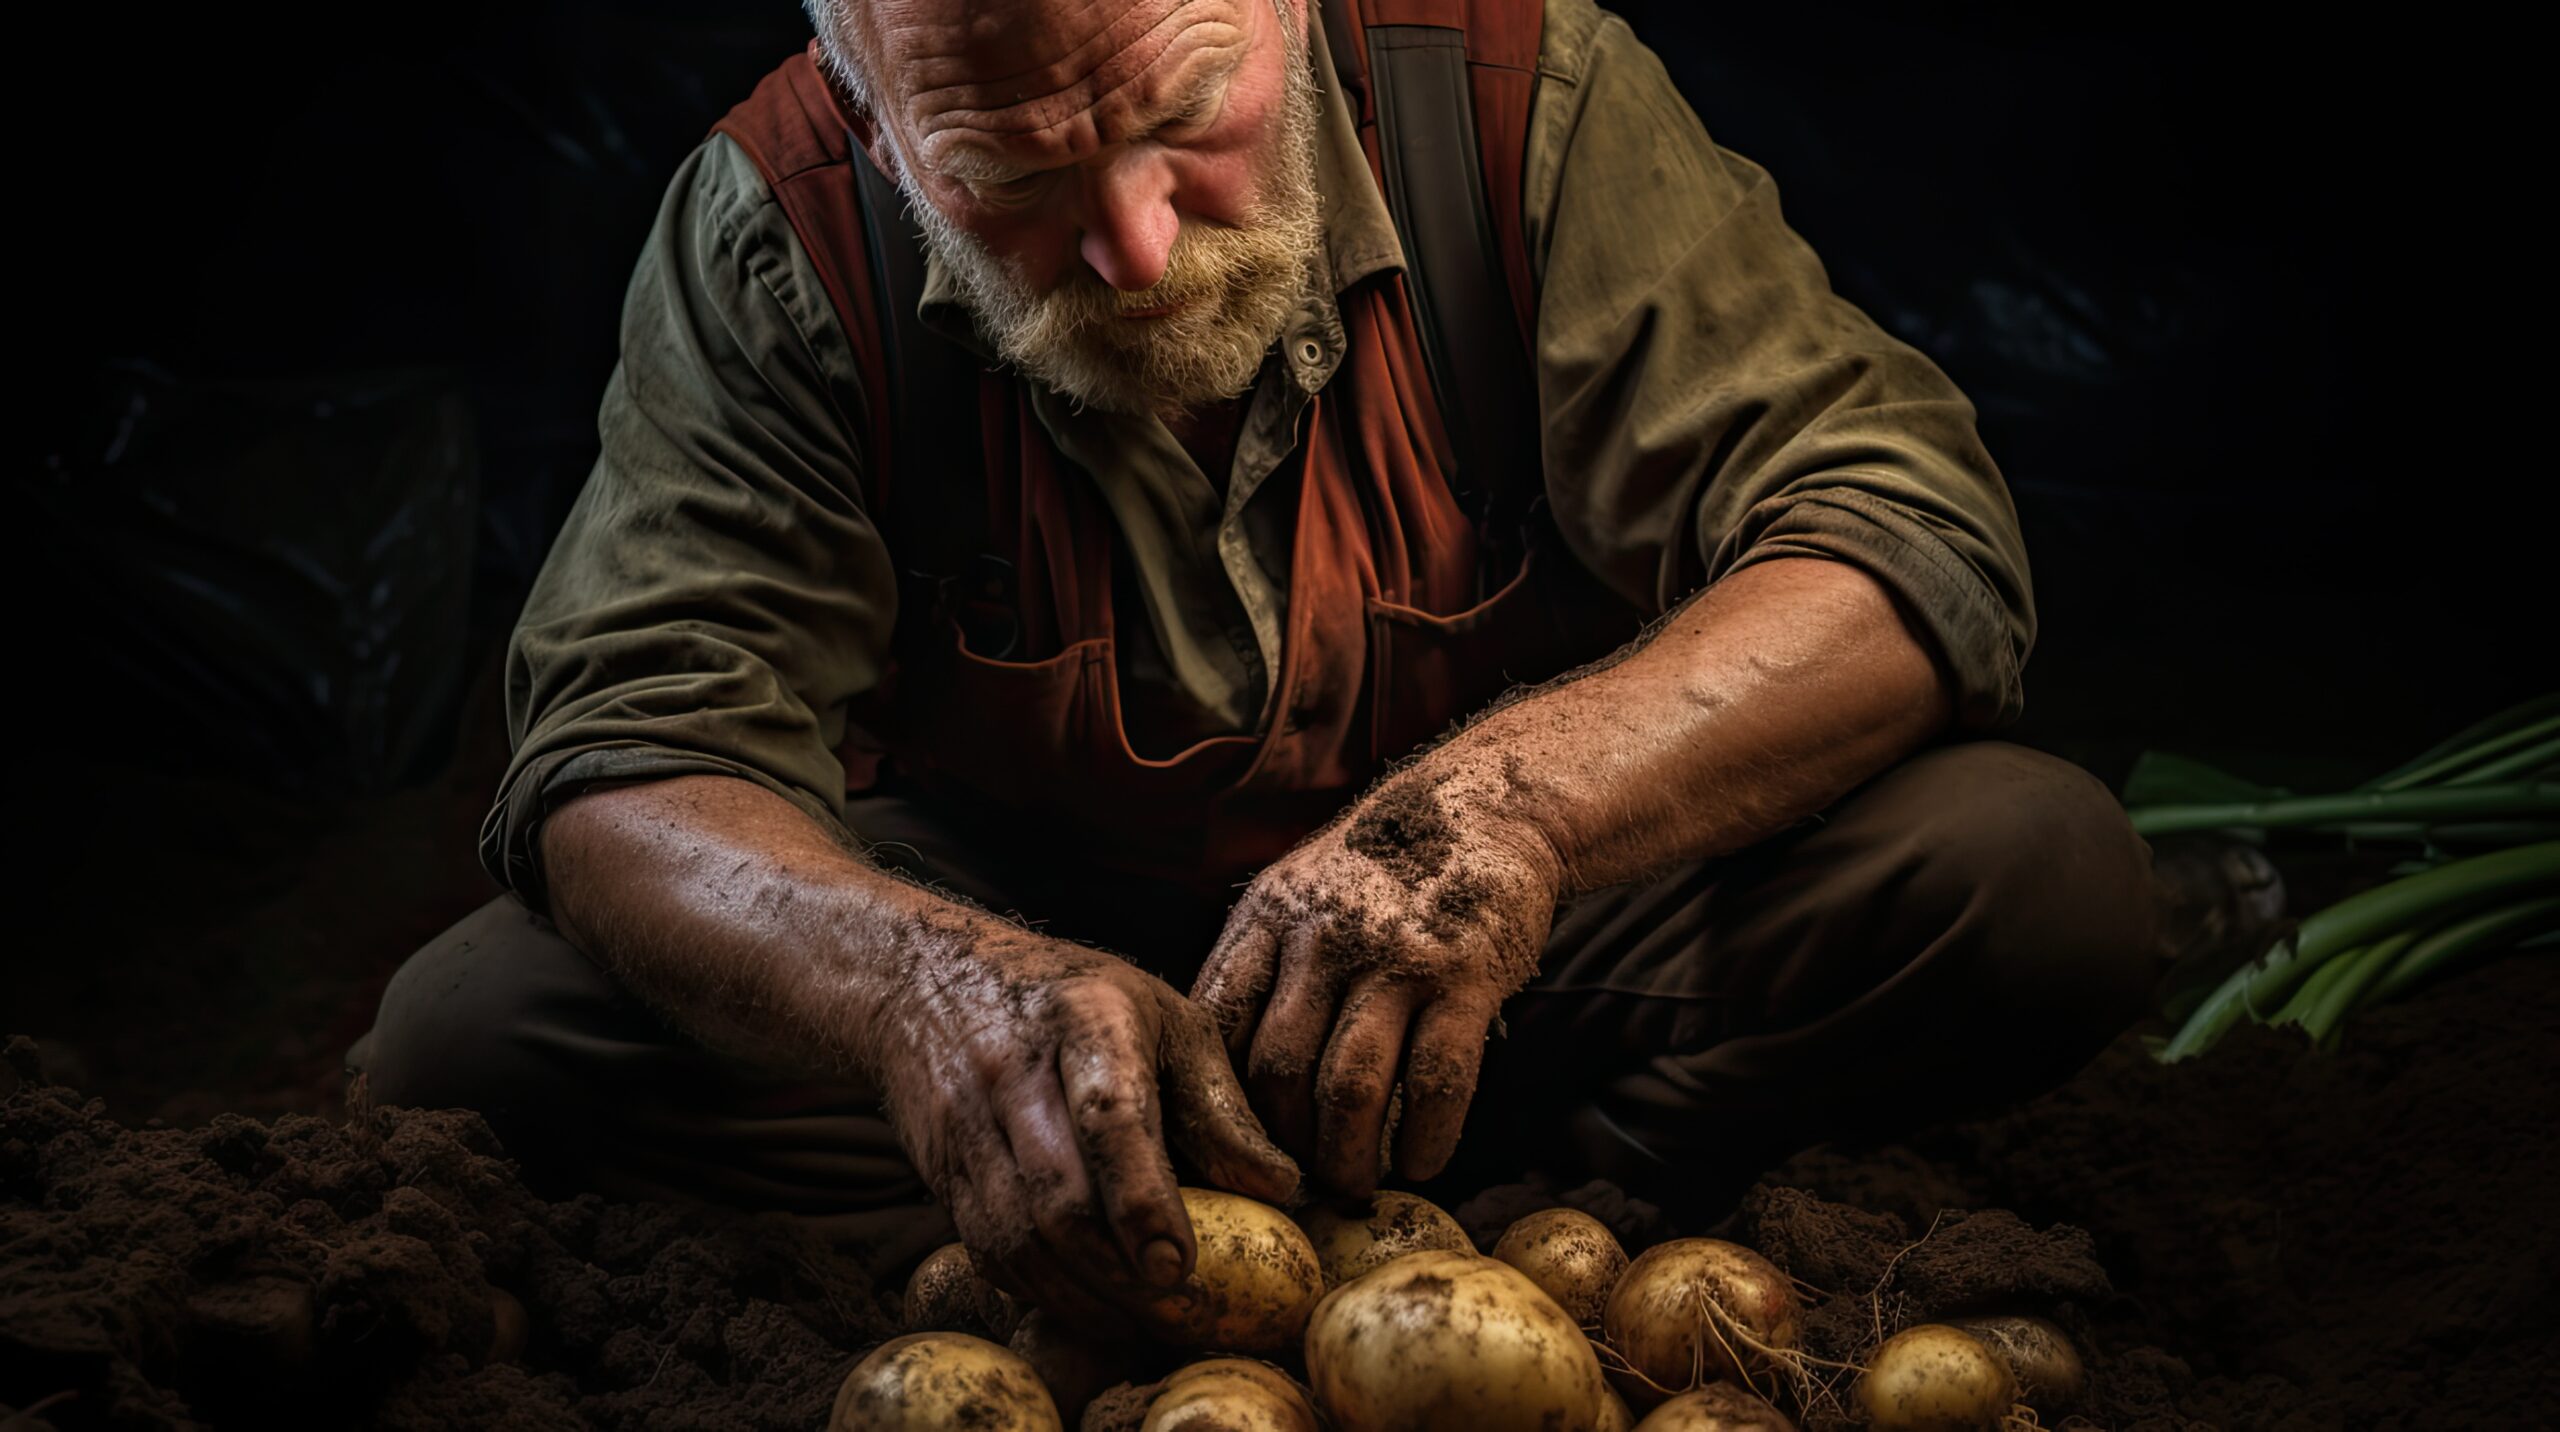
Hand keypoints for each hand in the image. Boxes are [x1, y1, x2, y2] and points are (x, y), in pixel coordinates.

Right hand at [873, 916, 1299, 1322]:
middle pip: (1057, 1198)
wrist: (925, 977)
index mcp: (1087, 1020)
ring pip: (1015, 1239)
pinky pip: (987, 1252)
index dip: (1143, 1199)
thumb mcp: (1162, 1018)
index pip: (1108, 1117)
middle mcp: (1013, 1073)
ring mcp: (965, 1125)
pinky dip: (1040, 1293)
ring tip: (1143, 1326)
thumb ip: (1218, 1103)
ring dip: (1082, 1299)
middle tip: (1181, 1316)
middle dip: (1120, 1275)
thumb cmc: (1074, 998)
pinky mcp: (939, 1171)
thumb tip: (1281, 1189)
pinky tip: (1090, 1307)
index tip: (1180, 1264)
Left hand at [1191, 763, 1563, 1194]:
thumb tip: (1210, 1072)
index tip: (1226, 1149)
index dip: (1215, 1100)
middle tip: (1294, 1189)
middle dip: (1282, 1149)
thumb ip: (1257, 968)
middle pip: (1279, 1070)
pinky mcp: (1467, 978)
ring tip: (1352, 1187)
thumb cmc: (1380, 870)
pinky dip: (1426, 1140)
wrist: (1488, 805)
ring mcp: (1398, 958)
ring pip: (1351, 1088)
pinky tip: (1420, 1164)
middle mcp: (1325, 937)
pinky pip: (1437, 1082)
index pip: (1218, 1025)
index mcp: (1269, 918)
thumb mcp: (1296, 892)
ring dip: (1349, 1157)